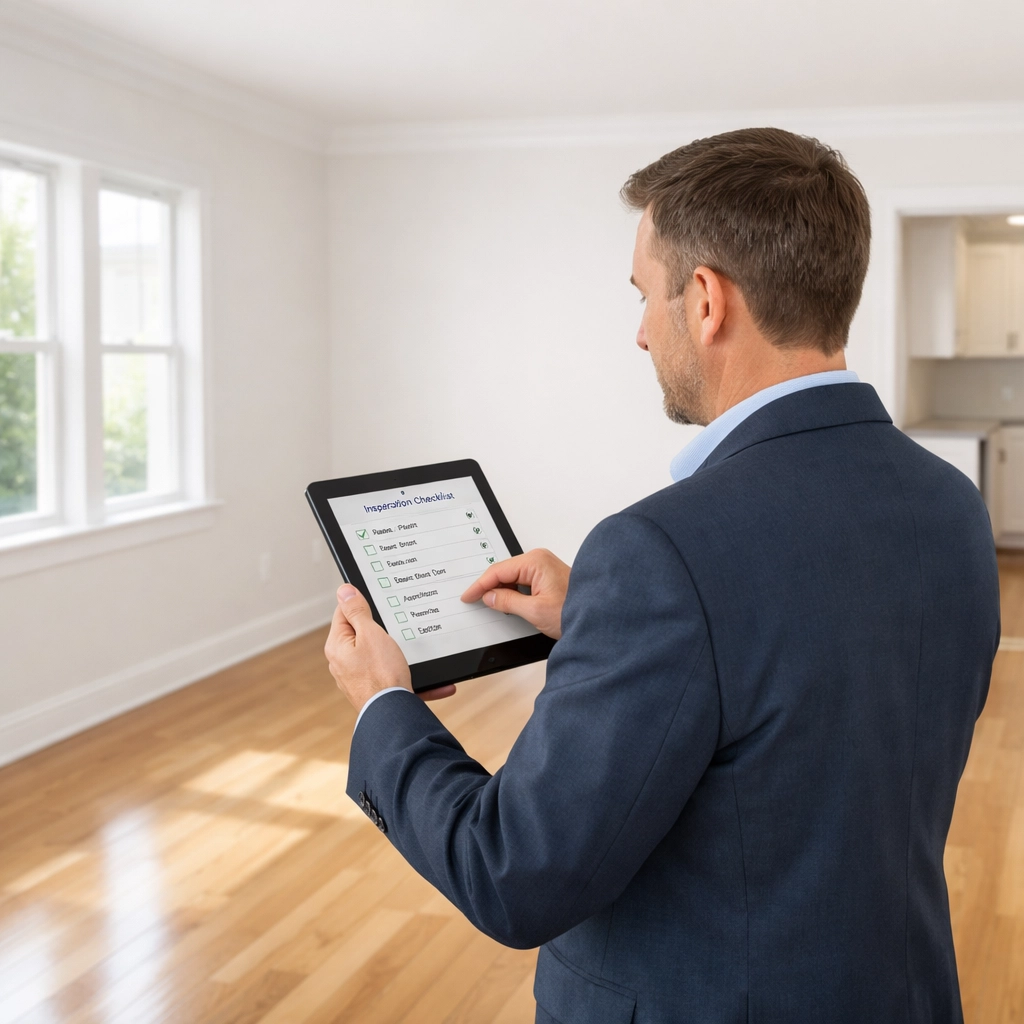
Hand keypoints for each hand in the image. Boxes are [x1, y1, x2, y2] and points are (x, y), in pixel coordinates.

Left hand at [325, 585, 456, 711]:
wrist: (393, 715)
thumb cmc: (381, 675)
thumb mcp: (370, 633)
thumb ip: (357, 611)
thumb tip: (344, 591)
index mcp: (338, 646)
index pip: (344, 613)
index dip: (362, 604)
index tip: (378, 601)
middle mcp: (343, 663)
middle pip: (362, 634)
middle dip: (382, 630)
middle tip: (399, 627)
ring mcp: (358, 679)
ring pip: (381, 657)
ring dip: (400, 655)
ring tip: (413, 655)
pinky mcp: (374, 692)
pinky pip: (393, 678)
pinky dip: (410, 676)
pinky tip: (434, 681)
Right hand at [460, 548, 569, 638]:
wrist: (600, 617)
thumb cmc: (576, 611)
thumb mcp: (535, 611)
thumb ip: (507, 602)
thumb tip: (489, 596)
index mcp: (535, 562)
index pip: (498, 571)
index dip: (480, 585)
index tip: (468, 596)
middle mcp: (539, 560)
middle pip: (504, 572)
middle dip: (489, 587)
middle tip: (475, 601)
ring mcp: (544, 567)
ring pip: (512, 577)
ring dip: (502, 590)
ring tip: (491, 605)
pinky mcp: (547, 576)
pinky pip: (522, 581)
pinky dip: (512, 592)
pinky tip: (508, 603)